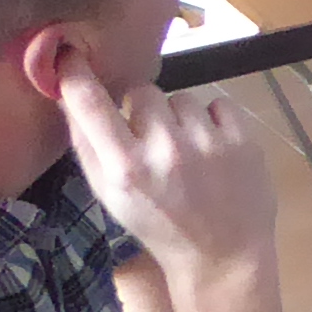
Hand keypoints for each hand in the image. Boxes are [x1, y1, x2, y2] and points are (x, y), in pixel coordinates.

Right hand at [49, 45, 279, 274]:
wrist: (221, 255)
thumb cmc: (157, 225)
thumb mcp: (109, 195)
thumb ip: (86, 145)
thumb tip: (67, 92)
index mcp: (125, 168)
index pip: (90, 104)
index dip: (76, 74)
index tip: (70, 55)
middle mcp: (165, 150)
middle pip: (142, 92)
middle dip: (143, 111)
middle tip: (152, 140)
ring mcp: (208, 143)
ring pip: (182, 98)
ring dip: (180, 118)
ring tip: (187, 152)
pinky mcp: (244, 140)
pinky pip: (218, 104)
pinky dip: (214, 121)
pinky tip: (213, 150)